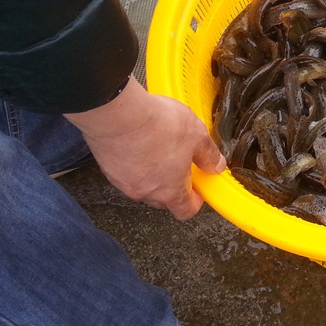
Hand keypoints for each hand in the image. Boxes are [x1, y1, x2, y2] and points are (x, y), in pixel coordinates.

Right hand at [64, 76, 226, 219]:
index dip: (195, 201)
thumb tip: (217, 166)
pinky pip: (127, 172)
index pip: (185, 210)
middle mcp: (145, 192)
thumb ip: (208, 154)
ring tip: (162, 148)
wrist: (117, 114)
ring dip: (154, 173)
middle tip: (183, 163)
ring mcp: (124, 182)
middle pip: (164, 199)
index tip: (200, 187)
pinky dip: (136, 163)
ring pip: (144, 185)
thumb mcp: (196, 135)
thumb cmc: (157, 125)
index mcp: (170, 190)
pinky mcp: (109, 169)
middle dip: (175, 185)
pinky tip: (143, 143)